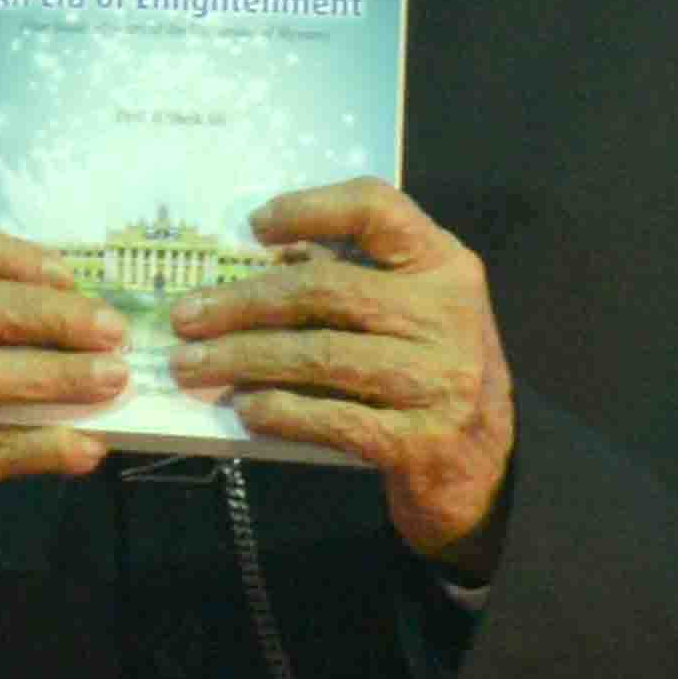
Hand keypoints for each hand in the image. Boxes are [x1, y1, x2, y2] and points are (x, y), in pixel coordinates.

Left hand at [173, 178, 519, 572]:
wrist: (490, 471)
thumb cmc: (432, 375)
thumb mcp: (415, 313)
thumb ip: (359, 279)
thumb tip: (265, 263)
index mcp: (444, 266)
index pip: (379, 209)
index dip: (312, 207)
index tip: (255, 225)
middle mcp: (447, 315)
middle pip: (327, 289)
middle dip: (244, 302)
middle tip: (186, 317)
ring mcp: (437, 380)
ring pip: (320, 356)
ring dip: (244, 358)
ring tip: (192, 365)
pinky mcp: (419, 442)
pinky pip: (334, 420)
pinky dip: (281, 412)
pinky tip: (245, 409)